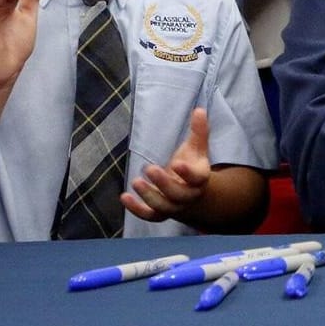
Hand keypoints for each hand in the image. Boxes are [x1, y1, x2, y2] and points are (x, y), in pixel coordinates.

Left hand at [122, 107, 211, 221]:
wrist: (194, 194)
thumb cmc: (193, 167)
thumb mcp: (197, 149)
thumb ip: (198, 131)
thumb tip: (198, 110)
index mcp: (200, 178)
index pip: (197, 178)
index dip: (187, 173)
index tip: (177, 163)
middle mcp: (188, 195)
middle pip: (178, 194)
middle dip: (163, 183)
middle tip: (149, 168)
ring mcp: (174, 206)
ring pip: (163, 207)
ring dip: (148, 196)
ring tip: (136, 181)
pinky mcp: (160, 213)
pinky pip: (149, 215)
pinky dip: (136, 209)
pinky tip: (124, 197)